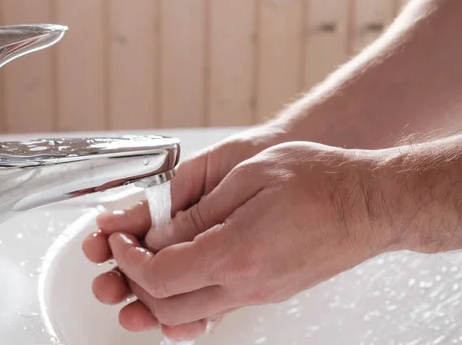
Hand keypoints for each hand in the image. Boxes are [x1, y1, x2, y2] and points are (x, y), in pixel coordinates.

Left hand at [91, 141, 400, 340]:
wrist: (371, 204)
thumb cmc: (319, 181)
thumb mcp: (249, 177)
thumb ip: (197, 212)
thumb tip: (158, 233)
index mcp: (235, 253)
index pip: (158, 274)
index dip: (127, 258)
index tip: (118, 239)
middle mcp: (245, 284)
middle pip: (167, 304)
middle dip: (134, 281)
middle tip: (124, 252)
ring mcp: (258, 294)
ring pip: (189, 312)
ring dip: (157, 293)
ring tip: (143, 264)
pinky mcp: (268, 291)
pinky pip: (216, 306)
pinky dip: (187, 295)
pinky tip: (182, 272)